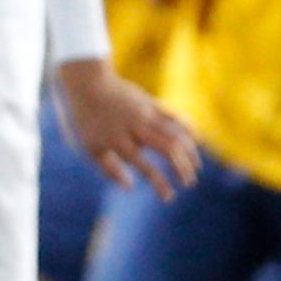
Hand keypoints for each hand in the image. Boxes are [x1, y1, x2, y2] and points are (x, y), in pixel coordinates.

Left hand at [54, 58, 200, 199]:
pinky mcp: (150, 102)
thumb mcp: (88, 147)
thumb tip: (130, 188)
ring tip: (195, 167)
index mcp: (119, 142)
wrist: (85, 82)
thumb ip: (108, 169)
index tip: (169, 197)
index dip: (160, 184)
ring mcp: (144, 113)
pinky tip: (196, 140)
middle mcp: (135, 128)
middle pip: (167, 150)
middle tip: (188, 183)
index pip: (145, 167)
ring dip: (189, 152)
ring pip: (175, 134)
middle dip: (182, 169)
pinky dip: (188, 127)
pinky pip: (174, 115)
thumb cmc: (84, 119)